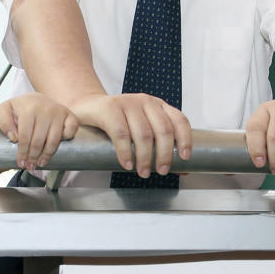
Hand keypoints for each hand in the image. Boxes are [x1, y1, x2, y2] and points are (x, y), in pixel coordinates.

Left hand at [0, 93, 79, 170]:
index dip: (22, 152)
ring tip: (40, 163)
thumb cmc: (19, 108)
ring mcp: (59, 111)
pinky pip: (71, 130)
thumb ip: (3, 122)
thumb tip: (13, 137)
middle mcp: (45, 108)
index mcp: (29, 107)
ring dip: (47, 155)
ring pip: (54, 140)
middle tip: (30, 166)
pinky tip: (58, 145)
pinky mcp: (69, 114)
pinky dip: (66, 139)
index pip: (25, 136)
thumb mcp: (4, 110)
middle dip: (33, 157)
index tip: (21, 162)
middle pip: (39, 141)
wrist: (35, 99)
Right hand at [70, 93, 191, 176]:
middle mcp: (146, 101)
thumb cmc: (118, 122)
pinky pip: (121, 133)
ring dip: (145, 157)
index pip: (179, 120)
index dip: (185, 139)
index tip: (185, 157)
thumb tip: (182, 171)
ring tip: (143, 172)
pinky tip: (127, 164)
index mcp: (158, 105)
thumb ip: (158, 146)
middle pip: (163, 129)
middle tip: (161, 171)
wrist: (89, 108)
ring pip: (144, 133)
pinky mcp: (110, 108)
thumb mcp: (141, 129)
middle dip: (164, 154)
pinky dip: (126, 152)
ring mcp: (128, 102)